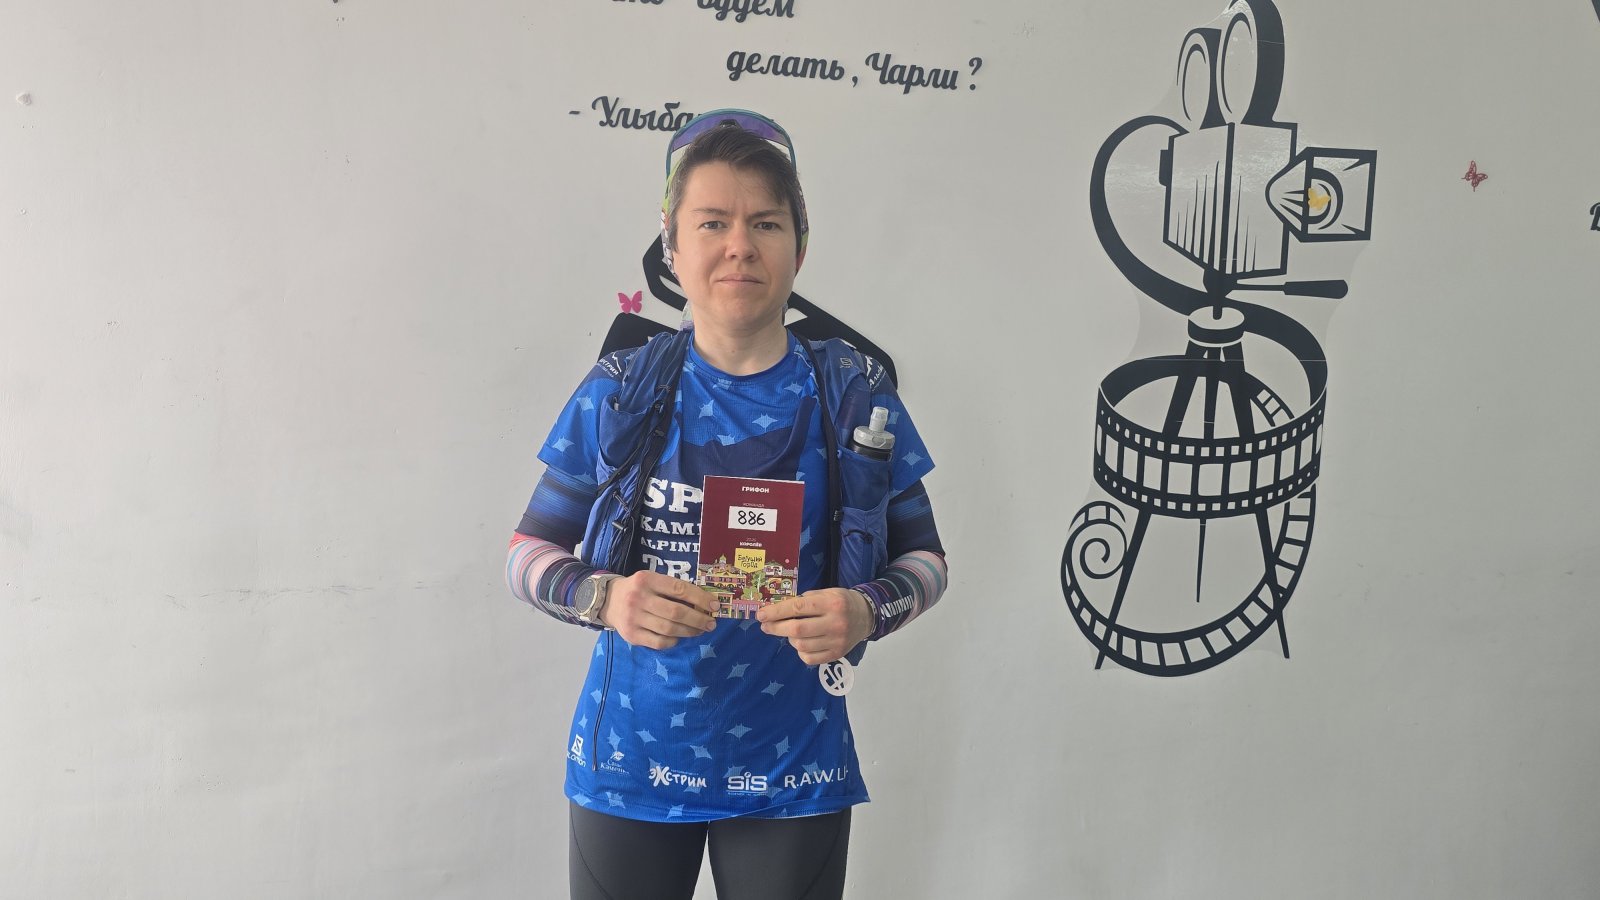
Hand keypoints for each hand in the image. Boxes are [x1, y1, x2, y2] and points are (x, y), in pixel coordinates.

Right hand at [598, 572, 717, 649]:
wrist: (607, 601)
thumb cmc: (638, 589)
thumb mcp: (651, 580)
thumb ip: (672, 588)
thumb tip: (704, 602)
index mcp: (647, 580)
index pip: (679, 589)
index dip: (700, 598)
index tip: (714, 605)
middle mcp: (639, 598)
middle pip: (676, 612)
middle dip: (698, 619)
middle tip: (711, 623)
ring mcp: (634, 618)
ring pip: (669, 629)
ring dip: (689, 631)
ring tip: (699, 630)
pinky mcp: (632, 635)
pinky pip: (659, 642)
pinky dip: (674, 641)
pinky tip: (679, 637)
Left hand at [757, 588, 872, 664]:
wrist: (866, 616)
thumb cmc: (840, 602)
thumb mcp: (825, 593)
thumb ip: (803, 600)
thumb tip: (776, 610)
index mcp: (831, 603)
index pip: (798, 607)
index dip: (776, 612)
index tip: (761, 615)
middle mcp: (835, 623)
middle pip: (797, 630)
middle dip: (776, 628)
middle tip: (765, 626)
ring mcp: (837, 641)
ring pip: (801, 645)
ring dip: (789, 638)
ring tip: (790, 632)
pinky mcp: (837, 654)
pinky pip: (809, 658)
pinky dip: (800, 651)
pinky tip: (802, 643)